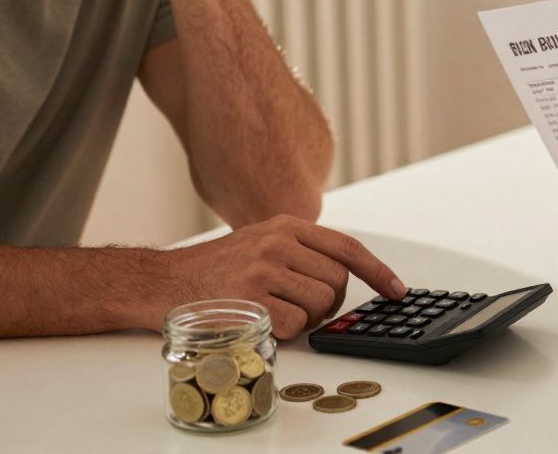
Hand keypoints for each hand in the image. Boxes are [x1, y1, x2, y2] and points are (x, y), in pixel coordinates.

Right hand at [144, 215, 405, 338]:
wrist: (160, 281)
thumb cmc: (214, 269)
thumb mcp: (261, 243)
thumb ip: (300, 252)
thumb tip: (343, 276)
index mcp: (287, 226)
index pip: (347, 248)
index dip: (378, 271)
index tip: (397, 291)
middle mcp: (279, 242)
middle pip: (338, 281)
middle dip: (329, 302)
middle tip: (301, 306)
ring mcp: (264, 267)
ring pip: (321, 303)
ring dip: (307, 318)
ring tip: (277, 312)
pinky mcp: (250, 296)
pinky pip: (296, 323)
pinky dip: (286, 331)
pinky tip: (263, 321)